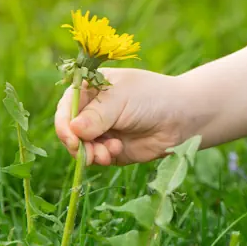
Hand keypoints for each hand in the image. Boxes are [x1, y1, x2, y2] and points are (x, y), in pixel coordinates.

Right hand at [53, 68, 192, 166]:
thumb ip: (97, 115)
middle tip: (88, 152)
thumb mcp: (122, 99)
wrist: (182, 117)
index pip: (67, 106)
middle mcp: (92, 110)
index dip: (64, 123)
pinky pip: (96, 157)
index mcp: (90, 89)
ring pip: (80, 147)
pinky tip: (116, 150)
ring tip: (107, 153)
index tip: (72, 138)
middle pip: (69, 130)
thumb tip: (73, 130)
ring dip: (90, 153)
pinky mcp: (110, 149)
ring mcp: (101, 131)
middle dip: (77, 143)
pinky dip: (102, 157)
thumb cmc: (152, 97)